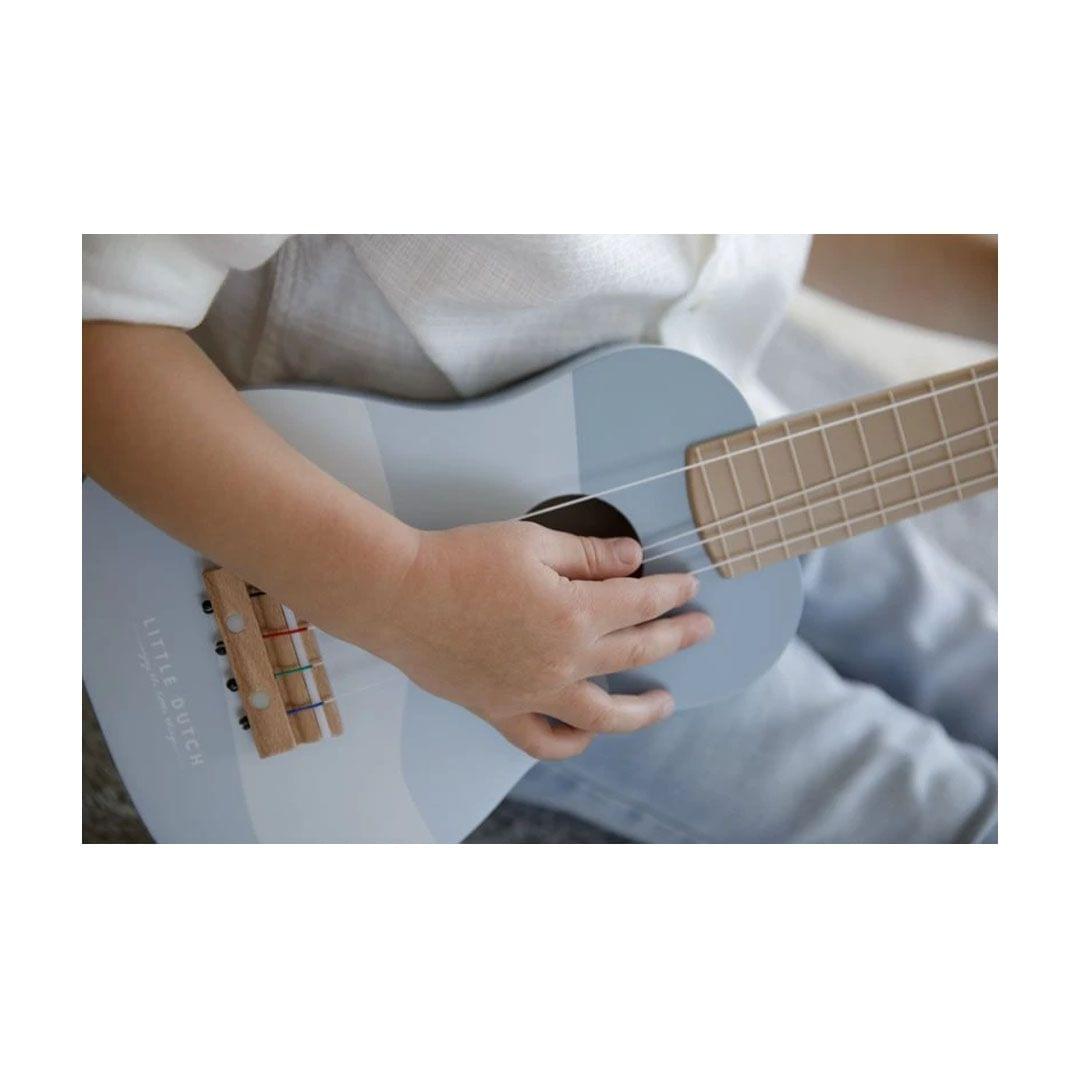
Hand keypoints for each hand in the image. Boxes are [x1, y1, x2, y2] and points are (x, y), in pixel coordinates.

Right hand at [371, 521, 713, 758]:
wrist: (398, 594)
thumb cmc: (459, 562)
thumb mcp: (532, 542)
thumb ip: (589, 555)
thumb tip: (632, 559)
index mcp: (574, 614)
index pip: (641, 604)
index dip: (671, 593)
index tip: (687, 586)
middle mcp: (562, 661)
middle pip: (637, 654)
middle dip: (676, 638)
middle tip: (701, 629)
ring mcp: (533, 693)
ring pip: (603, 716)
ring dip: (642, 711)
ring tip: (664, 704)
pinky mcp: (500, 708)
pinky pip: (543, 740)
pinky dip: (570, 743)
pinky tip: (586, 736)